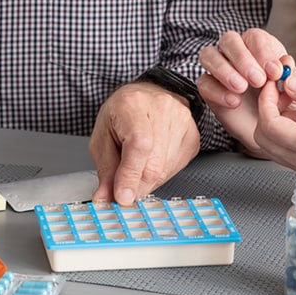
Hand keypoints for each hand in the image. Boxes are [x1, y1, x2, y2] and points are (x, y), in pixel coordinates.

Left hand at [89, 81, 200, 204]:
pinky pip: (177, 167)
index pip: (138, 145)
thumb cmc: (121, 114)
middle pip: (154, 163)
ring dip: (148, 180)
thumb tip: (105, 198)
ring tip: (137, 165)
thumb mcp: (102, 138)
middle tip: (124, 191)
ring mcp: (182, 120)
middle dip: (137, 185)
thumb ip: (106, 170)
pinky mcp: (193, 135)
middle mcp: (162, 108)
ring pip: (165, 169)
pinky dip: (161, 174)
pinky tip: (152, 160)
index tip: (123, 198)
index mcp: (133, 104)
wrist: (146, 96)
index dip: (131, 175)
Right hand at [196, 29, 295, 155]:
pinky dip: (217, 91)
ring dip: (225, 70)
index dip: (264, 52)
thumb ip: (291, 76)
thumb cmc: (282, 105)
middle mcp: (236, 52)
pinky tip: (234, 101)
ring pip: (209, 55)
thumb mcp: (293, 92)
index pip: (255, 38)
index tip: (275, 72)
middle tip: (258, 80)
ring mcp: (219, 68)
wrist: (270, 130)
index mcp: (259, 46)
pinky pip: (204, 82)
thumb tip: (286, 61)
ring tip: (241, 88)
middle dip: (243, 59)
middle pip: (229, 40)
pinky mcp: (209, 88)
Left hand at [251, 77, 295, 207]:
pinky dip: (293, 135)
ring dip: (282, 124)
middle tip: (288, 93)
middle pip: (264, 138)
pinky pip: (292, 154)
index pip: (268, 124)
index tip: (277, 84)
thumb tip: (291, 82)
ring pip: (276, 147)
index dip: (267, 99)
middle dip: (270, 111)